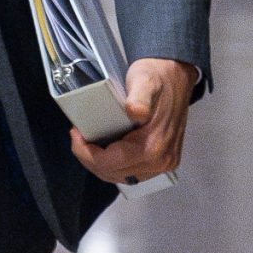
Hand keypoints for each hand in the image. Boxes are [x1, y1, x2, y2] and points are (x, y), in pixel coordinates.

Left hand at [69, 58, 196, 185]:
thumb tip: (134, 112)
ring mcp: (163, 164)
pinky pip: (131, 172)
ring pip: (120, 176)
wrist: (177, 77)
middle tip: (79, 137)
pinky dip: (114, 164)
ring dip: (100, 163)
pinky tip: (105, 148)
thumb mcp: (145, 81)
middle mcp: (160, 161)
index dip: (86, 153)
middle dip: (89, 158)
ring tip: (89, 142)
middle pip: (112, 173)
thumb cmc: (157, 78)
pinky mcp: (162, 161)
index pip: (110, 163)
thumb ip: (139, 98)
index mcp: (154, 146)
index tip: (75, 134)